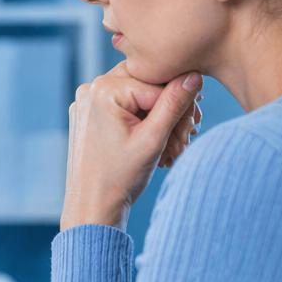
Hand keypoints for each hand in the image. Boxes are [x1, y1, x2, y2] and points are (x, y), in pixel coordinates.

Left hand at [60, 61, 202, 231]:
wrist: (92, 207)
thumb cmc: (120, 178)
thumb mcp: (153, 138)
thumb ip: (175, 104)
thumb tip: (195, 75)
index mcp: (104, 89)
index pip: (159, 84)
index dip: (181, 108)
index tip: (190, 133)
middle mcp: (90, 89)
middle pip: (148, 86)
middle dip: (171, 112)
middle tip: (187, 137)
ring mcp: (87, 102)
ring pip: (138, 97)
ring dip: (160, 120)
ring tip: (172, 147)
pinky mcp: (88, 115)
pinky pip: (123, 108)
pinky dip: (141, 123)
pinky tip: (155, 145)